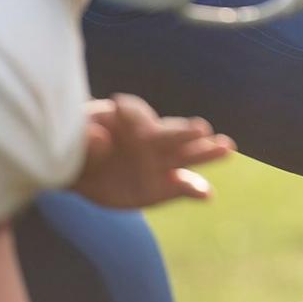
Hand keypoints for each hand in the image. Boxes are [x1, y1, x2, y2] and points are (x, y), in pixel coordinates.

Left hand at [71, 95, 234, 208]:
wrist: (85, 173)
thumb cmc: (82, 147)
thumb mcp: (76, 142)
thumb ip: (87, 142)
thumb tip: (99, 135)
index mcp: (129, 122)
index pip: (134, 114)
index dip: (131, 114)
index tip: (120, 107)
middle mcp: (151, 139)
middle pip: (172, 133)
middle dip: (186, 131)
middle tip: (201, 129)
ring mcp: (161, 162)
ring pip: (187, 155)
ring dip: (206, 152)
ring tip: (226, 148)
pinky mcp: (164, 186)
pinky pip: (183, 186)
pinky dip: (195, 189)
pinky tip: (207, 194)